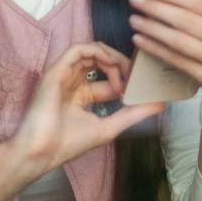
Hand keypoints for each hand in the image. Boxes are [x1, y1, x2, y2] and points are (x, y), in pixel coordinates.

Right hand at [7, 42, 165, 178]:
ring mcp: (64, 74)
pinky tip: (111, 64)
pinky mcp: (56, 69)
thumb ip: (133, 114)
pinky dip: (97, 51)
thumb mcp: (108, 127)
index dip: (127, 79)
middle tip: (137, 75)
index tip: (141, 87)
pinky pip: (78, 49)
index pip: (109, 79)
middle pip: (101, 61)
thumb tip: (160, 104)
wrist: (41, 151)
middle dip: (122, 64)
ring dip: (112, 57)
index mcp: (82, 96)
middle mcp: (73, 82)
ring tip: (125, 72)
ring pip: (91, 51)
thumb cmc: (68, 143)